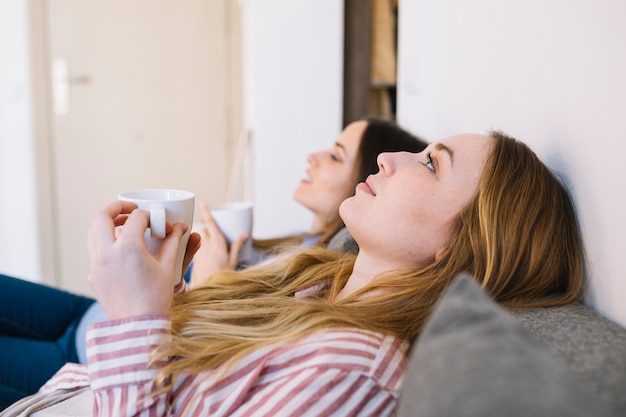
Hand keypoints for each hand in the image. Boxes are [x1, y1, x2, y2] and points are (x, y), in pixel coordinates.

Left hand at [87, 200, 188, 318]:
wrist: (138, 326)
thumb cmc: (156, 298)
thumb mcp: (168, 267)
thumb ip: (173, 243)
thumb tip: (180, 227)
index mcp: (128, 248)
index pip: (136, 218)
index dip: (150, 216)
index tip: (160, 223)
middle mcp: (107, 253)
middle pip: (101, 216)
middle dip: (116, 207)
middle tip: (131, 209)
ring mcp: (96, 265)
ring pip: (93, 232)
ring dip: (107, 224)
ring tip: (124, 227)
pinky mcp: (93, 276)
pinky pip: (94, 251)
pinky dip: (105, 242)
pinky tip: (121, 250)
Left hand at [189, 203, 248, 286]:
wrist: (206, 291)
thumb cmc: (221, 277)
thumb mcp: (234, 261)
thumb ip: (238, 246)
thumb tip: (244, 234)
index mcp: (217, 242)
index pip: (209, 222)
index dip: (206, 212)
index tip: (203, 204)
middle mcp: (205, 244)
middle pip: (204, 229)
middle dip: (208, 228)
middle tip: (214, 230)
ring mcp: (198, 251)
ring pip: (199, 238)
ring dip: (204, 237)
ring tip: (211, 244)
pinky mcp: (194, 258)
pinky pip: (196, 247)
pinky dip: (200, 247)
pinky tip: (205, 254)